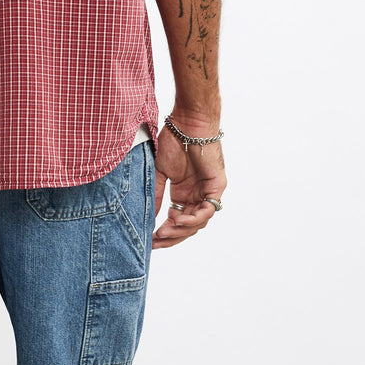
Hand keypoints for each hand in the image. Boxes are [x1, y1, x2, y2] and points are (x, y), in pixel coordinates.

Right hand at [152, 112, 226, 249]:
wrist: (188, 122)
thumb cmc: (174, 141)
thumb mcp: (160, 174)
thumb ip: (155, 197)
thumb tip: (148, 219)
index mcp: (184, 194)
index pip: (177, 222)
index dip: (165, 233)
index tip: (151, 241)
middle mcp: (197, 195)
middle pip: (187, 227)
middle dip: (171, 237)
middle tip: (156, 242)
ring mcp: (208, 192)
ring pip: (198, 223)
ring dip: (181, 230)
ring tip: (164, 230)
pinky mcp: (216, 186)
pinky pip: (208, 210)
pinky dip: (194, 219)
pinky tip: (179, 220)